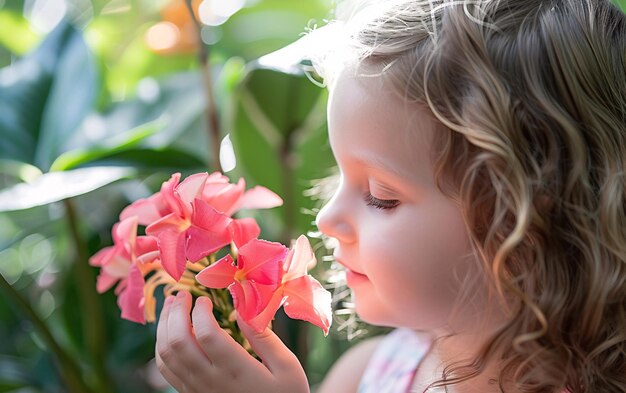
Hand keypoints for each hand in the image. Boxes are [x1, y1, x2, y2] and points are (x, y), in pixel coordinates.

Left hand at [155, 291, 309, 392]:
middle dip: (176, 313)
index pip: (206, 334)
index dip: (200, 311)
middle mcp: (211, 381)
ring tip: (171, 306)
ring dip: (164, 327)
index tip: (204, 299)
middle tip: (182, 294)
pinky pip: (165, 370)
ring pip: (166, 355)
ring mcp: (197, 390)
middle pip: (178, 342)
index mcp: (236, 370)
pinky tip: (170, 332)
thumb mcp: (287, 366)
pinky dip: (162, 347)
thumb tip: (244, 309)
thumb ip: (264, 337)